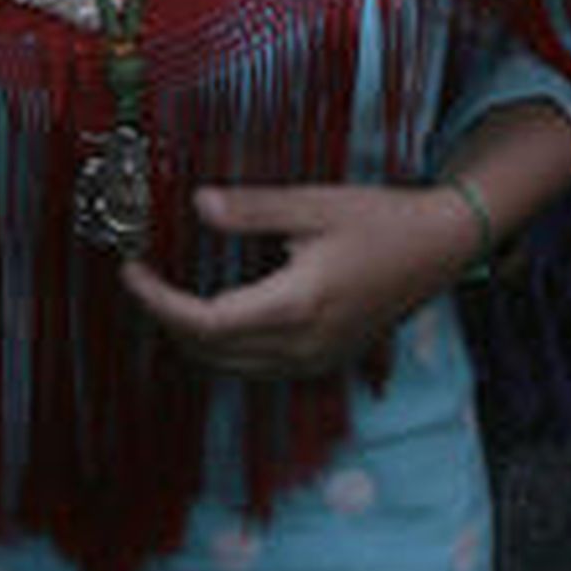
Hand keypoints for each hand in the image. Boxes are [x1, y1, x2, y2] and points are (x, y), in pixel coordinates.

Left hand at [120, 182, 479, 378]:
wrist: (440, 249)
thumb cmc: (382, 220)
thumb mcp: (314, 203)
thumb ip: (253, 209)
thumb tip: (196, 205)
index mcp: (297, 306)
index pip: (206, 322)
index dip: (159, 302)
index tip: (131, 271)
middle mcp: (303, 346)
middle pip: (211, 351)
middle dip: (168, 318)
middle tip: (142, 276)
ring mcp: (315, 360)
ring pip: (231, 366)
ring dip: (192, 336)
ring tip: (167, 291)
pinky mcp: (323, 361)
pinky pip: (257, 366)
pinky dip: (224, 344)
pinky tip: (214, 311)